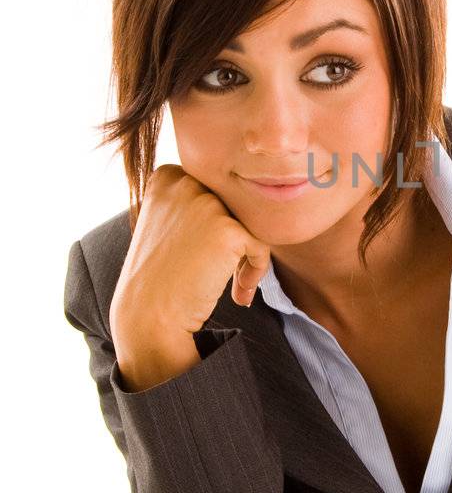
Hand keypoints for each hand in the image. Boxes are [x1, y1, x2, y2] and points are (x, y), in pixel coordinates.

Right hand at [109, 164, 270, 378]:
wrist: (148, 316)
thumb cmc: (159, 277)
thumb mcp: (167, 224)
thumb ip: (196, 203)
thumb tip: (245, 192)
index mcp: (167, 177)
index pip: (215, 188)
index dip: (218, 222)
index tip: (206, 253)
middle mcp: (185, 182)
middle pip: (235, 203)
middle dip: (237, 237)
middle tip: (226, 272)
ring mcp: (206, 203)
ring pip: (252, 222)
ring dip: (249, 256)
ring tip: (236, 285)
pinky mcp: (228, 229)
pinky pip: (262, 245)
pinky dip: (257, 270)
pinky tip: (240, 294)